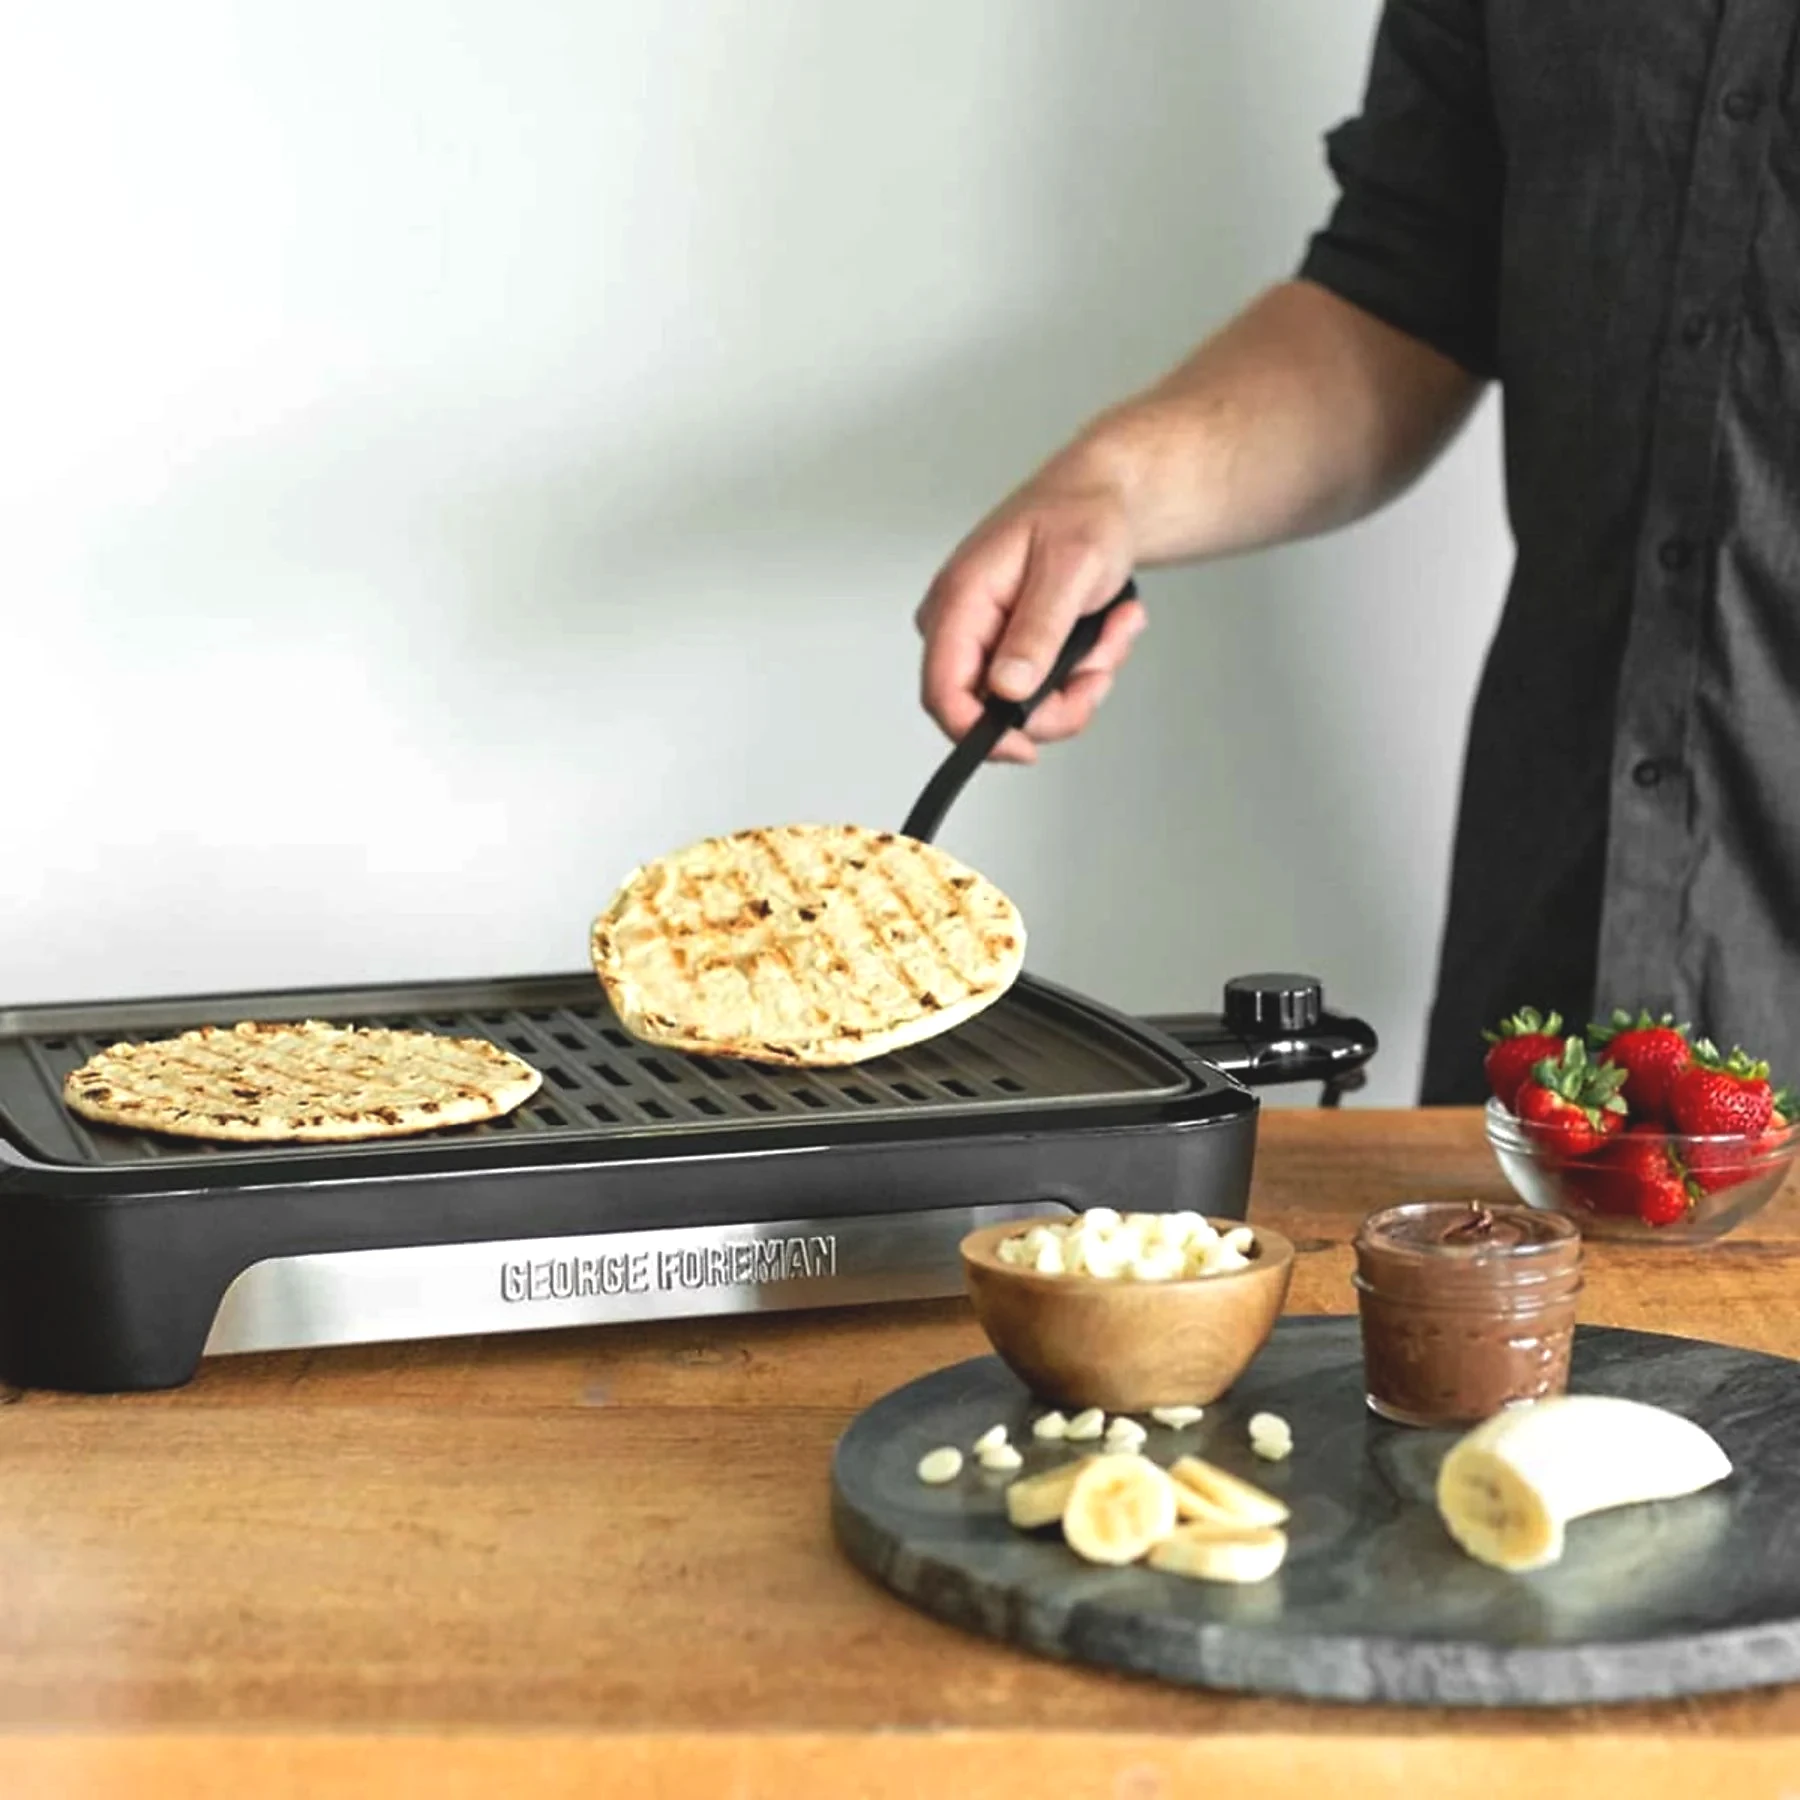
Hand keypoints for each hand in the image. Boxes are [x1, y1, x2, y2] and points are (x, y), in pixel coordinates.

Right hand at [915, 465, 1147, 763]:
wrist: (1104, 494)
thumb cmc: (1083, 512)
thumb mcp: (1070, 568)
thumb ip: (1037, 631)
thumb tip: (1006, 689)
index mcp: (960, 600)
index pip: (943, 692)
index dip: (978, 734)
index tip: (1026, 748)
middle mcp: (961, 624)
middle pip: (989, 710)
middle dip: (1058, 700)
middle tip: (1102, 664)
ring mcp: (983, 638)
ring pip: (1023, 706)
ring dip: (1080, 682)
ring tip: (1111, 632)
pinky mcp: (1007, 647)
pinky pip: (1040, 690)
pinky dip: (1083, 672)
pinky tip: (1104, 630)